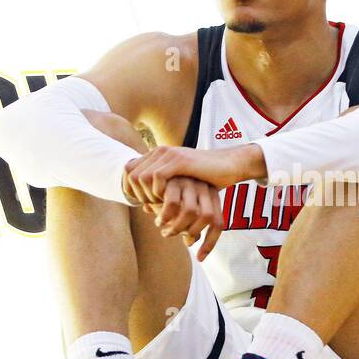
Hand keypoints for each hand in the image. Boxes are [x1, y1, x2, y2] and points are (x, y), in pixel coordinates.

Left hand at [124, 144, 264, 204]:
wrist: (230, 164)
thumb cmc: (207, 177)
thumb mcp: (180, 183)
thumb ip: (161, 190)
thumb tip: (143, 207)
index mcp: (158, 154)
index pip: (128, 169)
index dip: (129, 188)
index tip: (142, 203)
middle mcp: (161, 151)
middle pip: (130, 174)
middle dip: (136, 194)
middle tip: (151, 207)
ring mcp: (170, 154)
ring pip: (140, 178)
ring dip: (147, 196)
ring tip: (158, 206)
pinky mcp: (180, 161)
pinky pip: (156, 178)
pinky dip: (157, 193)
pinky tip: (167, 200)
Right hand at [132, 175, 224, 261]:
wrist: (154, 171)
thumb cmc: (170, 197)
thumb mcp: (182, 213)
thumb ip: (188, 226)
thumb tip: (190, 242)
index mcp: (212, 196)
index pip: (218, 223)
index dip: (210, 243)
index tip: (200, 258)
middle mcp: (204, 187)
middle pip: (208, 218)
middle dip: (189, 233)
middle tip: (171, 236)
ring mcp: (190, 181)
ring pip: (191, 212)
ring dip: (176, 227)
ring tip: (163, 230)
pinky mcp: (173, 178)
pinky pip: (172, 203)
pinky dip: (165, 216)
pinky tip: (158, 219)